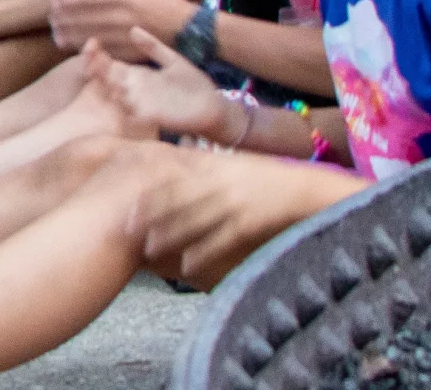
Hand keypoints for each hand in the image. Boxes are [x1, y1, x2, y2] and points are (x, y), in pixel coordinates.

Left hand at [48, 0, 198, 53]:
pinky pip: (100, 50)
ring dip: (67, 35)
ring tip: (57, 33)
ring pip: (85, 36)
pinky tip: (76, 46)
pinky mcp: (126, 52)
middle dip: (61, 17)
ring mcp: (120, 36)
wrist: (185, 27)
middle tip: (52, 18)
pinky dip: (84, 48)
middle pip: (79, 17)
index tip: (54, 0)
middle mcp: (117, 16)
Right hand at [85, 29, 235, 141]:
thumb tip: (132, 29)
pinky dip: (127, 105)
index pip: (112, 65)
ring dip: (110, 86)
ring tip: (99, 72)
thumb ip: (153, 47)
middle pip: (110, 79)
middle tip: (88, 55)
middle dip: (97, 69)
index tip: (91, 42)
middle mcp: (135, 90)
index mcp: (138, 76)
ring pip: (119, 95)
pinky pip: (135, 113)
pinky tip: (122, 95)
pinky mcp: (152, 117)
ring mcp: (142, 104)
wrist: (212, 107)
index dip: (99, 56)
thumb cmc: (193, 84)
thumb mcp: (172, 60)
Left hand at [126, 144, 367, 286]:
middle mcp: (221, 179)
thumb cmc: (268, 179)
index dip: (147, 185)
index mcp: (215, 165)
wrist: (308, 189)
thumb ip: (207, 168)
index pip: (174, 174)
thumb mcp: (235, 165)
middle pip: (177, 196)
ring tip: (146, 248)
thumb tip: (177, 168)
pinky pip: (221, 239)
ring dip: (168, 234)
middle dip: (149, 210)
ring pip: (195, 219)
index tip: (121, 193)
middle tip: (122, 224)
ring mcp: (235, 200)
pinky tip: (185, 266)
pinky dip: (202, 252)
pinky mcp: (250, 220)